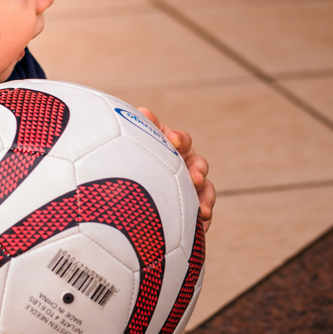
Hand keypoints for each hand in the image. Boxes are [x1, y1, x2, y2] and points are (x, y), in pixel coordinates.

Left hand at [137, 107, 215, 230]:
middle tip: (195, 177)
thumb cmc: (128, 167)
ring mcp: (190, 186)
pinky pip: (203, 210)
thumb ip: (141, 131)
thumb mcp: (132, 149)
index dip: (178, 138)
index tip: (172, 140)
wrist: (126, 201)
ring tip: (202, 209)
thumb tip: (143, 111)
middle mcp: (184, 165)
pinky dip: (204, 215)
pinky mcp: (193, 208)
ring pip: (206, 188)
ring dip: (206, 197)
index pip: (180, 139)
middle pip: (198, 163)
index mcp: (170, 149)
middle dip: (198, 169)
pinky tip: (201, 222)